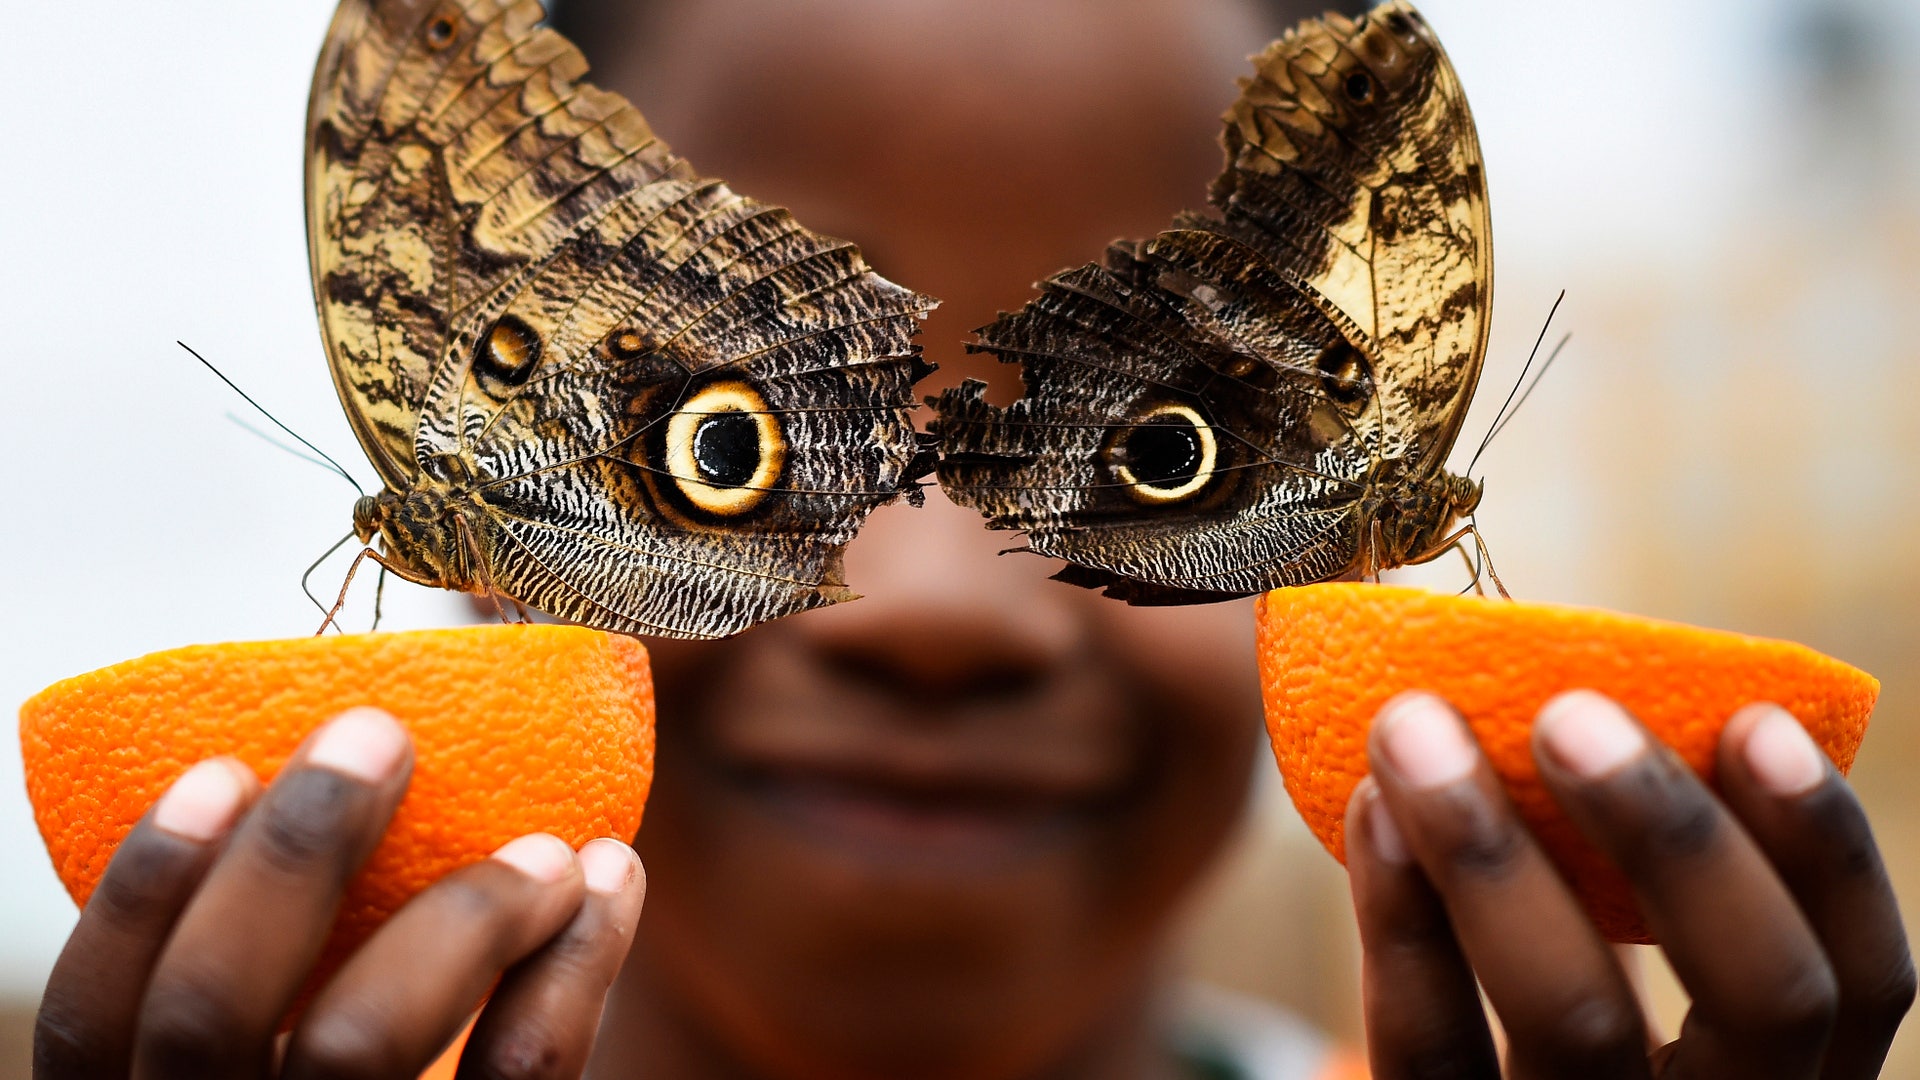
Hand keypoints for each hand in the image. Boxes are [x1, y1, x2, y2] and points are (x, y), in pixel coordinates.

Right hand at [32, 707, 645, 1079]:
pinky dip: (579, 964)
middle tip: (380, 735)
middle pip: (209, 1014)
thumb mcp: (284, 1058)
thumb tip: (340, 766)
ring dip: (461, 910)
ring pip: (362, 1043)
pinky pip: (519, 1072)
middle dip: (290, 855)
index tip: (222, 766)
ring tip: (551, 845)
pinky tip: (611, 878)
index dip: (142, 891)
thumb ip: (278, 970)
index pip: (93, 1019)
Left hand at [1346, 690, 1912, 1078]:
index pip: (1863, 983)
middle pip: (1761, 1000)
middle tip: (1570, 713)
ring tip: (1416, 727)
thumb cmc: (1533, 1014)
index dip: (1828, 854)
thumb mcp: (1613, 969)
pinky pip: (1430, 1044)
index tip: (1756, 719)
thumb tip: (1582, 679)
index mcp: (1780, 1074)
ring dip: (1495, 853)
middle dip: (1678, 840)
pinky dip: (1400, 918)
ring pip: (1579, 1018)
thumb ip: (1631, 877)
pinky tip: (1373, 809)